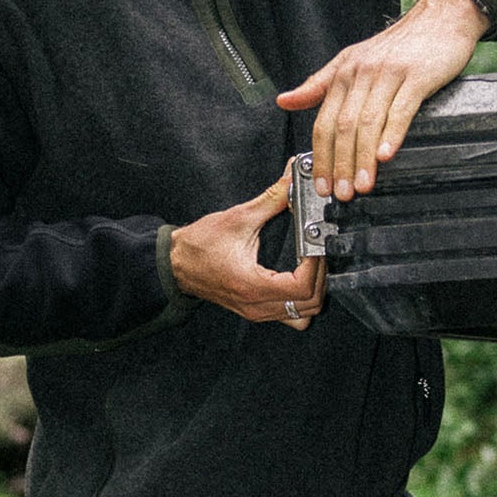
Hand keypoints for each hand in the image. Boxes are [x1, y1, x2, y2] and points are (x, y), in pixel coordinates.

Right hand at [168, 172, 326, 330]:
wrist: (176, 264)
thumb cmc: (199, 246)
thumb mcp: (237, 218)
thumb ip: (271, 199)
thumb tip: (292, 180)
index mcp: (252, 286)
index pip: (302, 287)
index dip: (316, 266)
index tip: (316, 246)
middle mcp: (256, 306)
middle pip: (309, 305)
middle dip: (321, 278)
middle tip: (318, 253)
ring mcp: (257, 312)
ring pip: (303, 315)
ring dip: (314, 293)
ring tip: (311, 267)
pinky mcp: (256, 311)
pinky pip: (290, 316)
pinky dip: (301, 301)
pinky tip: (299, 279)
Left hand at [276, 0, 489, 200]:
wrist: (440, 18)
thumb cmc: (400, 44)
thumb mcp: (351, 60)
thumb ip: (318, 85)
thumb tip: (285, 101)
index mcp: (344, 73)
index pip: (324, 121)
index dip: (321, 156)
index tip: (321, 182)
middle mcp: (363, 73)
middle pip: (343, 126)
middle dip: (340, 164)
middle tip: (341, 192)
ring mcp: (389, 74)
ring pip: (368, 122)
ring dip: (363, 159)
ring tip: (362, 184)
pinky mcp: (417, 76)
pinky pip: (401, 109)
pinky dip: (391, 135)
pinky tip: (386, 156)